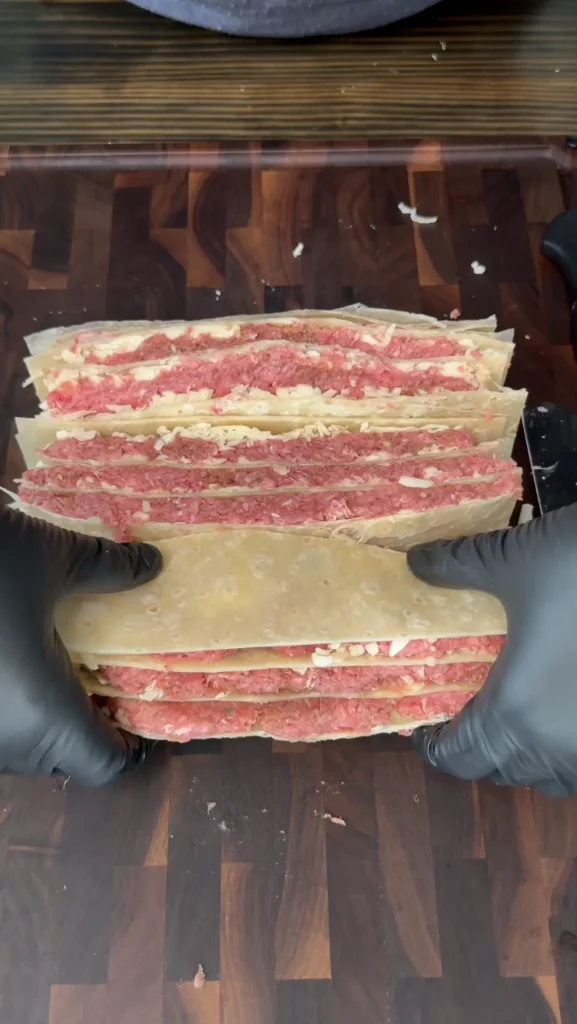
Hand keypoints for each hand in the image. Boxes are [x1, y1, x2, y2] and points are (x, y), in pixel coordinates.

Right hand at [0, 508, 161, 784]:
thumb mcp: (53, 557)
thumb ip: (109, 569)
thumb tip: (152, 563)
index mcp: (44, 716)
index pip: (107, 766)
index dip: (131, 742)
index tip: (136, 706)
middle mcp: (4, 742)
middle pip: (62, 760)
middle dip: (85, 724)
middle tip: (99, 674)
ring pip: (18, 748)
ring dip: (40, 716)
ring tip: (51, 659)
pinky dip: (7, 705)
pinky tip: (8, 658)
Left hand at [407, 504, 576, 796]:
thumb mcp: (513, 560)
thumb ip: (458, 566)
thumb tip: (415, 561)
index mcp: (516, 710)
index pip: (459, 758)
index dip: (435, 746)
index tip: (425, 725)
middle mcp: (556, 744)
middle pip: (502, 771)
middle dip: (478, 747)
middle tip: (466, 710)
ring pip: (549, 776)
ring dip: (525, 756)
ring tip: (515, 714)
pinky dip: (565, 751)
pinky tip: (562, 709)